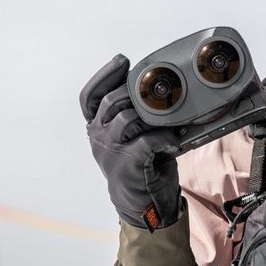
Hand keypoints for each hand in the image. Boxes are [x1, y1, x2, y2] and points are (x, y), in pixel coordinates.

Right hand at [80, 53, 181, 229]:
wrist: (142, 204)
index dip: (104, 75)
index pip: (90, 96)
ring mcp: (109, 150)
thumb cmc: (142, 166)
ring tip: (170, 120)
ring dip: (153, 116)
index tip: (123, 61)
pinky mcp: (125, 163)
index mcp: (96, 127)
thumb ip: (137, 115)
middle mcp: (97, 136)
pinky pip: (146, 140)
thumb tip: (160, 92)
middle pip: (112, 101)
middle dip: (137, 93)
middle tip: (159, 95)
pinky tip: (175, 140)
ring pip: (127, 117)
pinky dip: (164, 138)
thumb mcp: (134, 136)